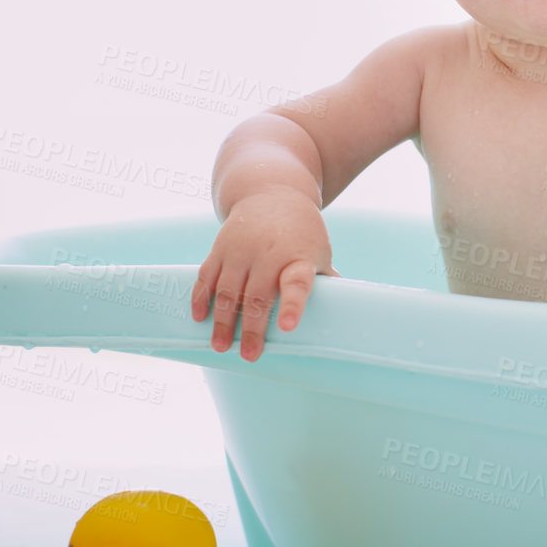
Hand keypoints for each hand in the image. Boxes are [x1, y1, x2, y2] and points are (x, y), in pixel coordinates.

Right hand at [191, 188, 338, 360]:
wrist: (272, 192)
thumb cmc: (302, 231)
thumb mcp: (320, 250)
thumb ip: (326, 281)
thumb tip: (347, 312)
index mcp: (298, 257)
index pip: (296, 283)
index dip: (291, 305)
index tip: (286, 326)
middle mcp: (268, 253)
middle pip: (256, 296)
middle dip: (250, 329)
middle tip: (249, 355)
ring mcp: (241, 250)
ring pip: (227, 291)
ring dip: (222, 321)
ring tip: (220, 346)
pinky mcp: (220, 247)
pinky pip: (206, 276)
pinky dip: (201, 298)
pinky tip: (200, 319)